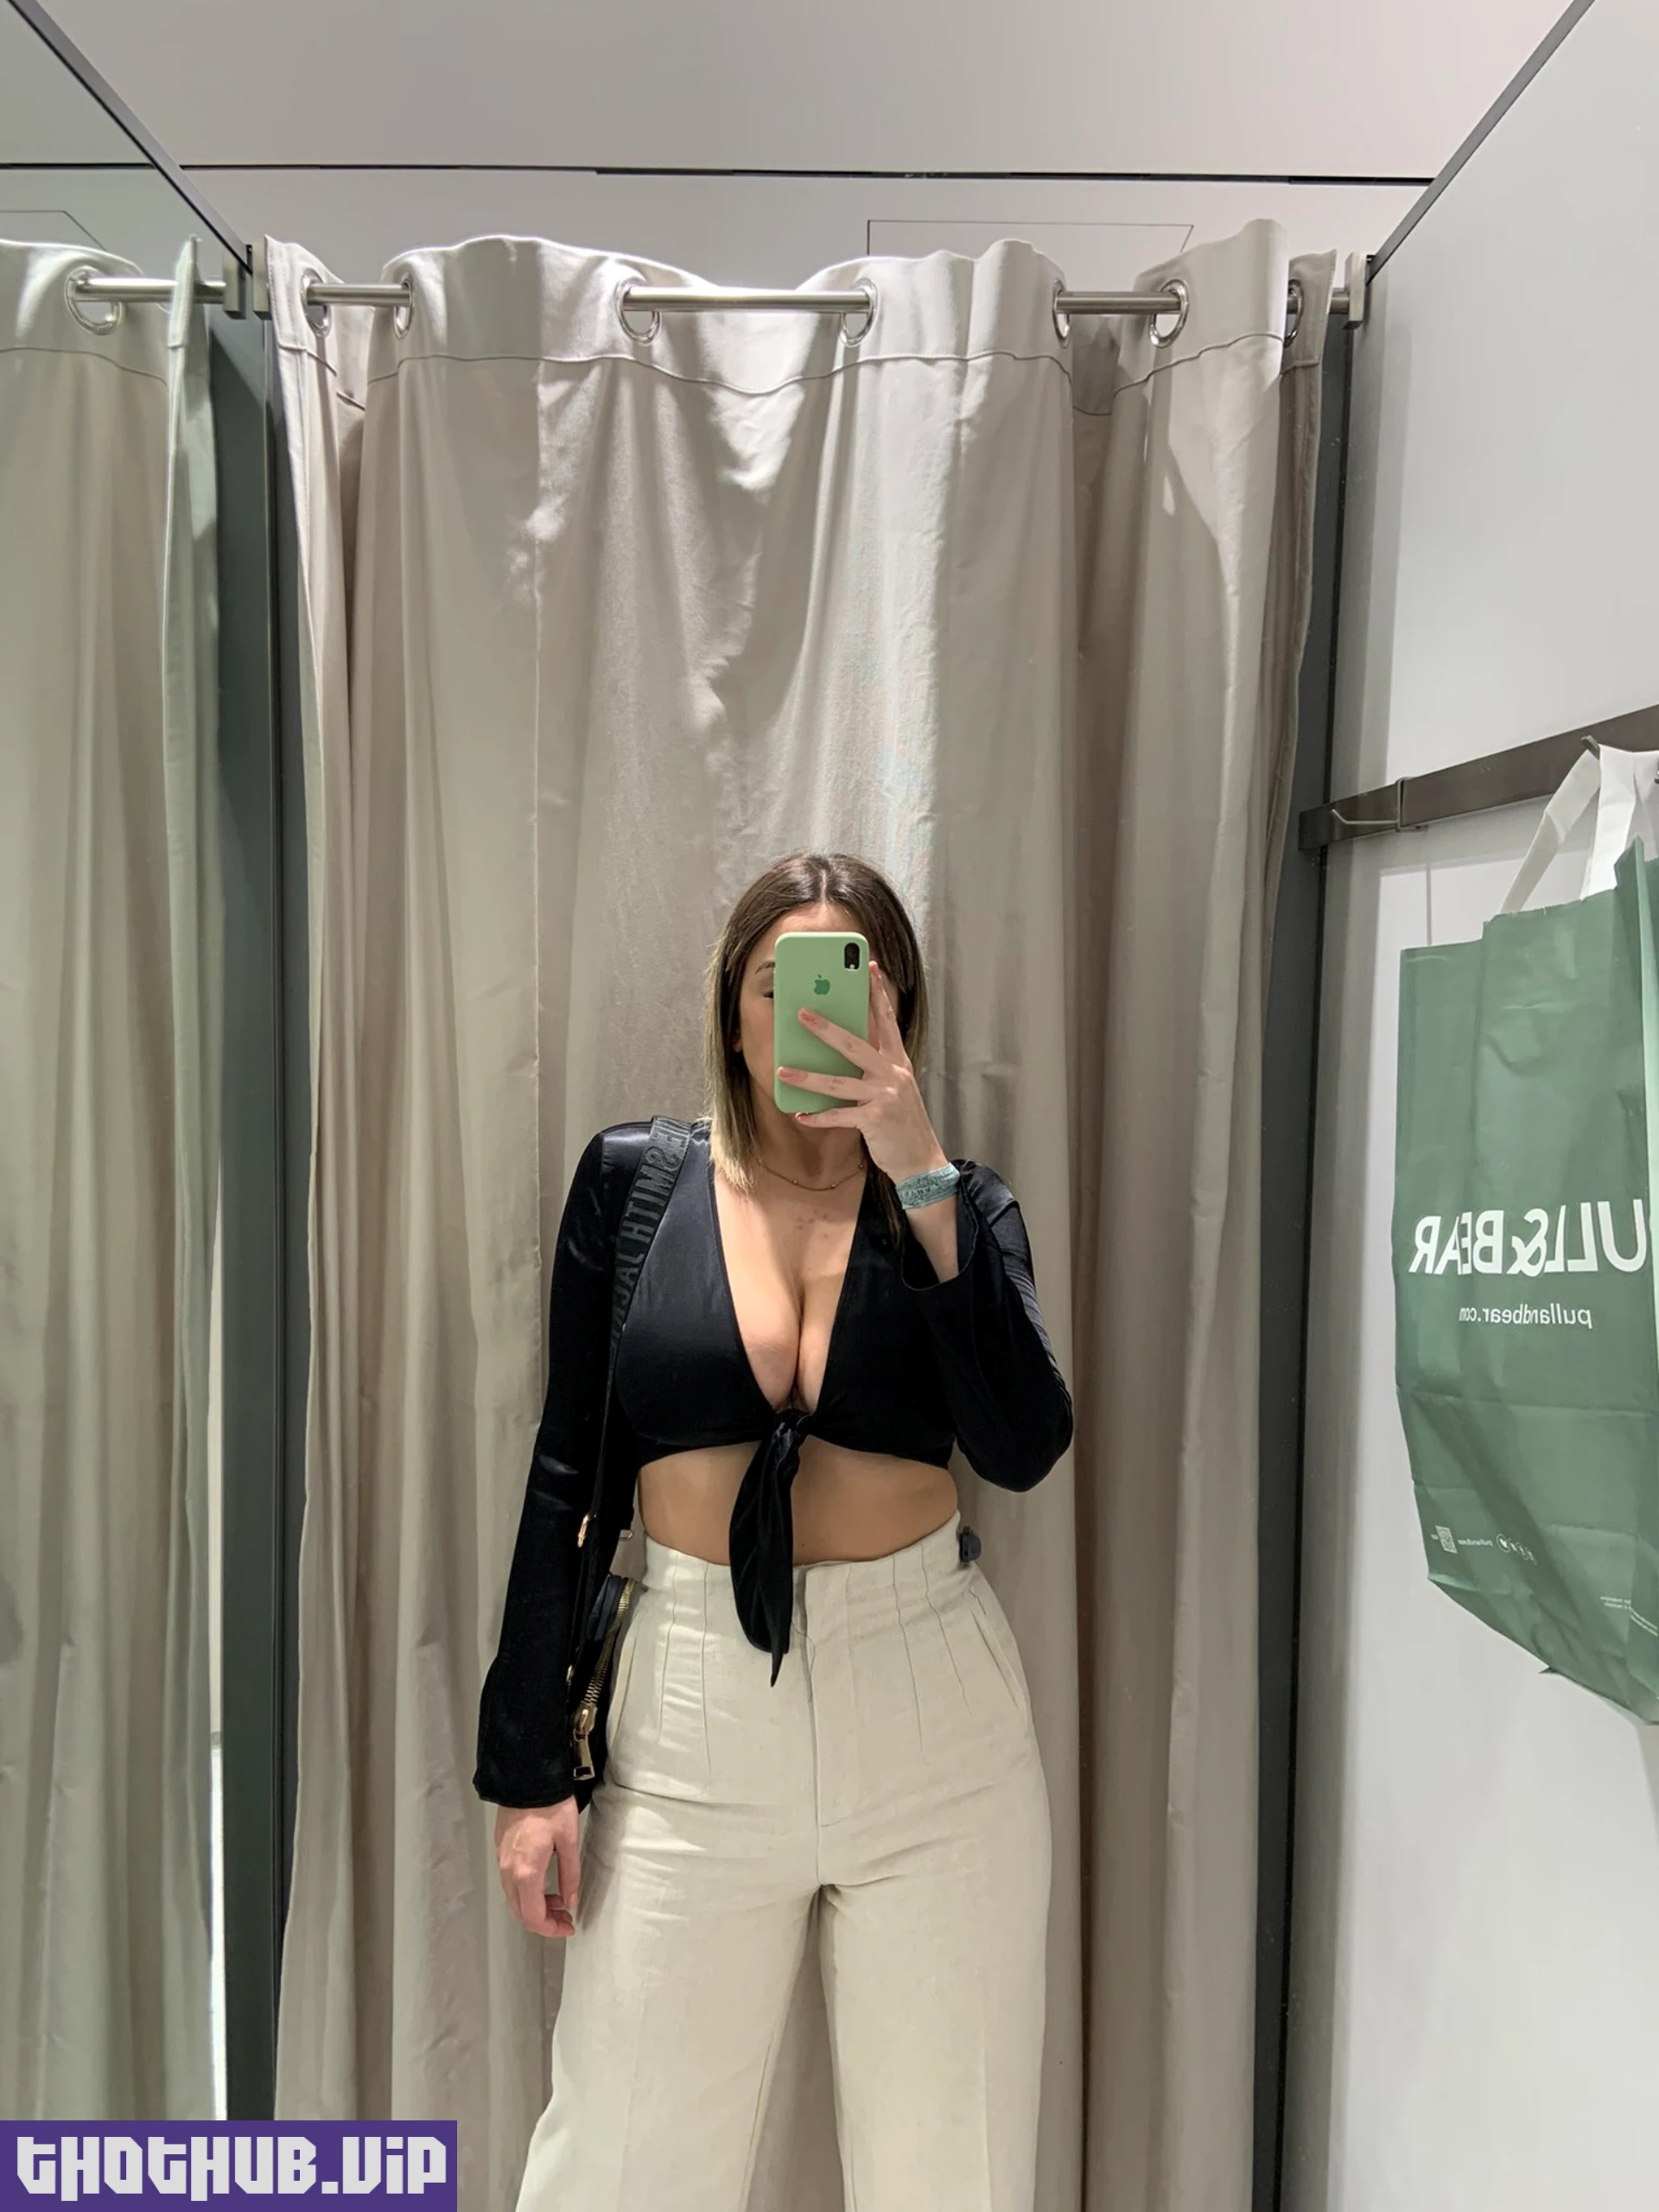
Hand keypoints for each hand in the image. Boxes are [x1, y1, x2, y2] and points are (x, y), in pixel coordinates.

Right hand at [494, 1796, 581, 1938]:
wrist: (527, 1778)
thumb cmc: (552, 1807)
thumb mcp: (569, 1840)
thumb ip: (569, 1875)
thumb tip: (570, 1902)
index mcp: (526, 1872)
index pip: (532, 1917)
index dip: (550, 1929)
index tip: (568, 1926)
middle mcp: (508, 1871)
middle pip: (520, 1912)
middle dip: (543, 1920)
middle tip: (565, 1915)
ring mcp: (501, 1860)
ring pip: (514, 1898)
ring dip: (534, 1906)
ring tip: (558, 1899)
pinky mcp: (500, 1850)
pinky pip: (510, 1882)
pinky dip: (526, 1891)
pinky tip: (543, 1882)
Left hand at [775, 958, 948, 1186]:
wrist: (922, 1160)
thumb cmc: (902, 1122)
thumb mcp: (895, 1088)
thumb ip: (875, 1069)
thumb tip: (842, 1053)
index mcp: (898, 1062)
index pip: (887, 1021)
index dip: (878, 994)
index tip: (870, 968)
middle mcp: (893, 1074)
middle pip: (855, 1044)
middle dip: (826, 1028)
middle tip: (802, 1013)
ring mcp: (885, 1096)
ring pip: (838, 1083)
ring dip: (807, 1077)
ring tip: (782, 1070)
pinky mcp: (876, 1119)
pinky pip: (840, 1116)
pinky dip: (819, 1117)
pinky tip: (800, 1114)